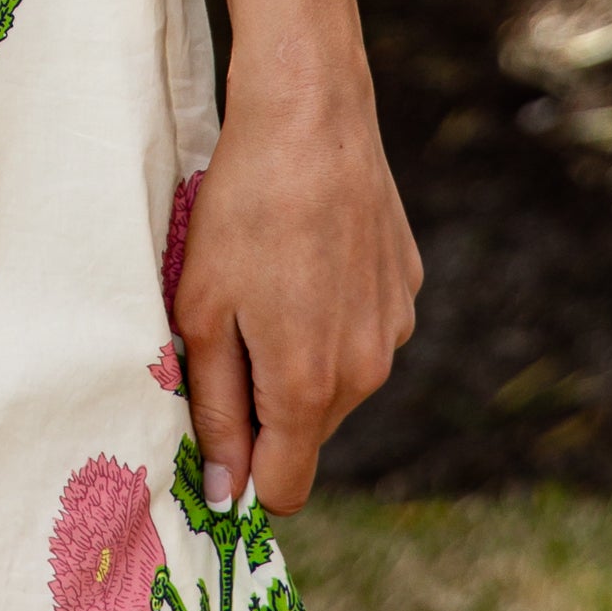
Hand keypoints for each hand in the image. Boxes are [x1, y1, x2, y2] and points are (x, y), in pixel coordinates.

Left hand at [173, 54, 419, 513]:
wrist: (312, 117)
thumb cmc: (242, 210)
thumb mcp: (202, 312)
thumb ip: (214, 410)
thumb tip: (225, 492)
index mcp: (309, 387)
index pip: (285, 486)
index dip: (244, 472)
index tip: (215, 430)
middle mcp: (366, 372)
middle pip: (307, 431)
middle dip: (266, 405)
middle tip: (229, 327)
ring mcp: (395, 329)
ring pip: (337, 380)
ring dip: (300, 355)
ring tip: (268, 281)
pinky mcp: (409, 289)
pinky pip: (362, 329)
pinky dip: (331, 312)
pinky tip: (306, 254)